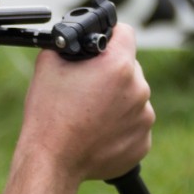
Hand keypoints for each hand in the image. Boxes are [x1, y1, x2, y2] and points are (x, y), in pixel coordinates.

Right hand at [16, 23, 153, 182]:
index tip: (101, 46)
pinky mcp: (143, 143)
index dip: (111, 36)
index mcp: (118, 66)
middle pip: (130, 68)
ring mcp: (144, 119)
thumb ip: (69, 43)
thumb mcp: (49, 64)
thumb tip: (76, 38)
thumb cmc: (48, 114)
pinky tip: (98, 132)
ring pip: (133, 98)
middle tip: (87, 88)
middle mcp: (139, 89)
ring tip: (90, 114)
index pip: (126, 33)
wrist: (52, 160)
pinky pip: (134, 126)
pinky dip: (120, 127)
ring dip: (117, 101)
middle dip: (112, 73)